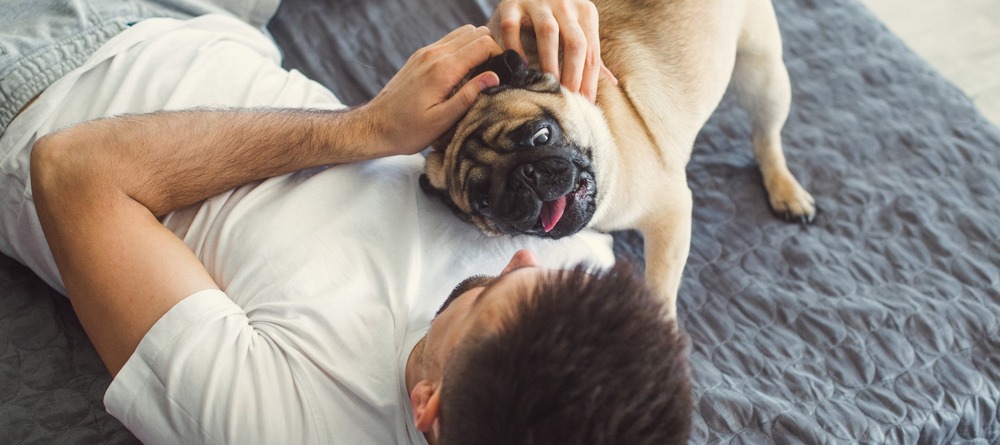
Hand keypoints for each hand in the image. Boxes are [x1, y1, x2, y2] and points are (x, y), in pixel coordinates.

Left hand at [363, 25, 501, 155]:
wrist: (375, 126)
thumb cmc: (408, 130)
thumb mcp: (442, 121)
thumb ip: (469, 97)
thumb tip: (493, 77)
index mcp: (443, 70)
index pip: (482, 44)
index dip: (498, 55)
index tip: (503, 73)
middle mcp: (434, 54)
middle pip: (475, 32)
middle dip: (490, 48)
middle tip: (493, 72)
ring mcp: (425, 53)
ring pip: (462, 33)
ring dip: (476, 46)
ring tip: (480, 71)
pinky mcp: (420, 56)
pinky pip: (448, 42)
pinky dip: (461, 49)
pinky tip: (462, 72)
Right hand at [488, 0, 616, 101]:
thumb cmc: (556, 16)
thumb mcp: (577, 28)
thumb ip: (590, 54)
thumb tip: (613, 83)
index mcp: (585, 12)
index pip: (591, 52)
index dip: (589, 81)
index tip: (584, 104)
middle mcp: (565, 3)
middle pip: (575, 43)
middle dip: (573, 75)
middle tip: (566, 99)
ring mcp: (538, 1)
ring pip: (548, 33)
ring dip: (549, 63)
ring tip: (547, 85)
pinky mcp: (512, 3)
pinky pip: (513, 27)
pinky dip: (516, 48)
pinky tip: (521, 66)